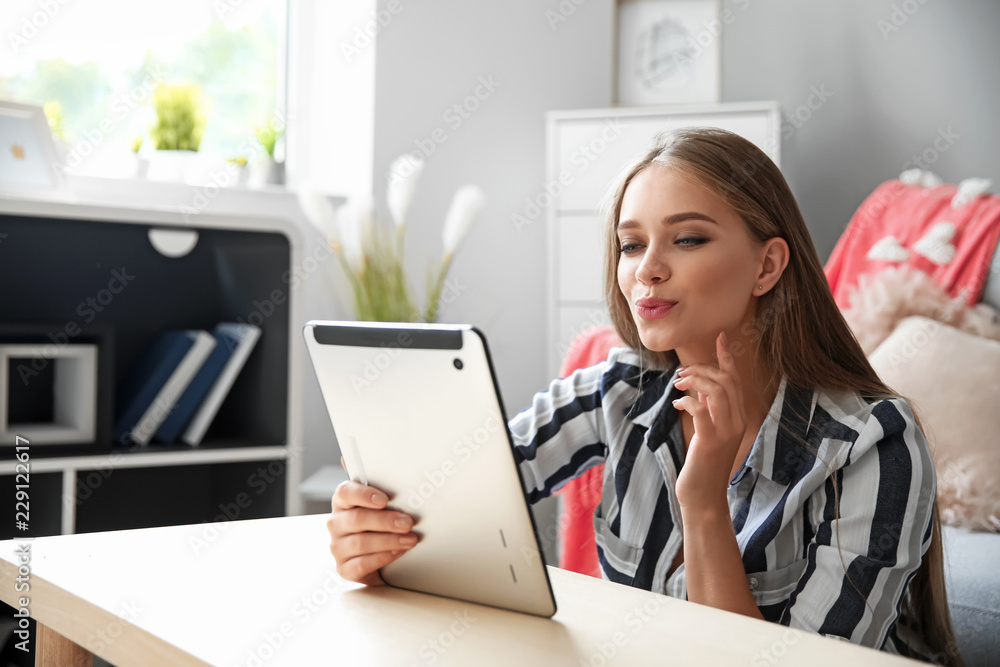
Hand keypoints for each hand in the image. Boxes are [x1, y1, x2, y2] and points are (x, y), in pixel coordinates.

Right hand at [327, 477, 418, 585]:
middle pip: (356, 519)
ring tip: (410, 539)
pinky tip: (398, 552)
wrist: (381, 558)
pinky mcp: (344, 569)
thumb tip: (351, 458)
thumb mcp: (381, 502)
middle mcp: (336, 524)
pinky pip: (361, 564)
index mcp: (342, 502)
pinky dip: (382, 558)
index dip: (364, 494)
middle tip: (408, 522)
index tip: (384, 499)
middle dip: (385, 521)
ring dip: (389, 540)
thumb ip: (377, 481)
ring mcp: (338, 547)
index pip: (345, 492)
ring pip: (360, 543)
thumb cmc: (380, 523)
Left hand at [671, 331, 747, 512]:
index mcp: (738, 417)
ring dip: (694, 382)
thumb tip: (697, 387)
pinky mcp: (711, 440)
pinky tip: (677, 405)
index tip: (720, 338)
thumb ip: (707, 409)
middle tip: (682, 373)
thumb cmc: (703, 464)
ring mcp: (726, 431)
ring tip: (678, 385)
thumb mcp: (707, 431)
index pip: (736, 380)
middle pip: (726, 381)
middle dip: (702, 369)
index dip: (727, 357)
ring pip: (716, 390)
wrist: (704, 496)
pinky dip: (688, 401)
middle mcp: (737, 422)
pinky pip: (702, 409)